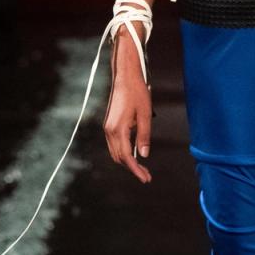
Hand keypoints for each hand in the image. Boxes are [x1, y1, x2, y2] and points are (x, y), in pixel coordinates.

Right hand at [103, 29, 151, 182]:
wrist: (125, 75)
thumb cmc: (137, 92)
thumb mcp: (145, 114)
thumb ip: (144, 135)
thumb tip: (144, 155)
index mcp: (118, 129)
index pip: (126, 156)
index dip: (136, 170)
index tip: (146, 179)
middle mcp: (109, 130)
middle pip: (119, 157)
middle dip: (132, 168)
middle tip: (147, 176)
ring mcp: (107, 127)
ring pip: (115, 152)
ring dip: (127, 162)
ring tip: (142, 168)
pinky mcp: (109, 124)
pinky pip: (114, 144)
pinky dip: (123, 153)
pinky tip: (134, 154)